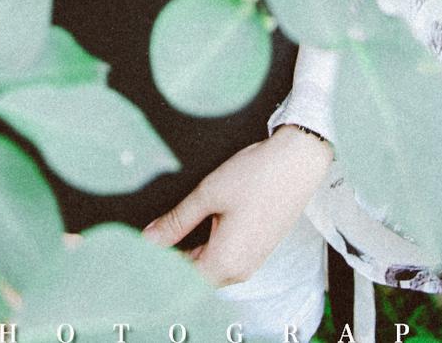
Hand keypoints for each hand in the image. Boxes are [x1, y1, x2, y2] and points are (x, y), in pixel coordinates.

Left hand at [140, 126, 332, 288]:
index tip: (143, 246)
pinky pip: (224, 258)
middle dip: (173, 259)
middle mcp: (240, 271)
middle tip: (153, 234)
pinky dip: (206, 248)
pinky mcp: (257, 249)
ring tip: (169, 229)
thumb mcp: (208, 194)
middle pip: (195, 276)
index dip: (159, 265)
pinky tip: (196, 226)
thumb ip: (177, 221)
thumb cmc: (255, 175)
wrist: (298, 163)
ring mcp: (251, 262)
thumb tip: (149, 238)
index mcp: (226, 263)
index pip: (181, 279)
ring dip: (189, 253)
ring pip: (210, 267)